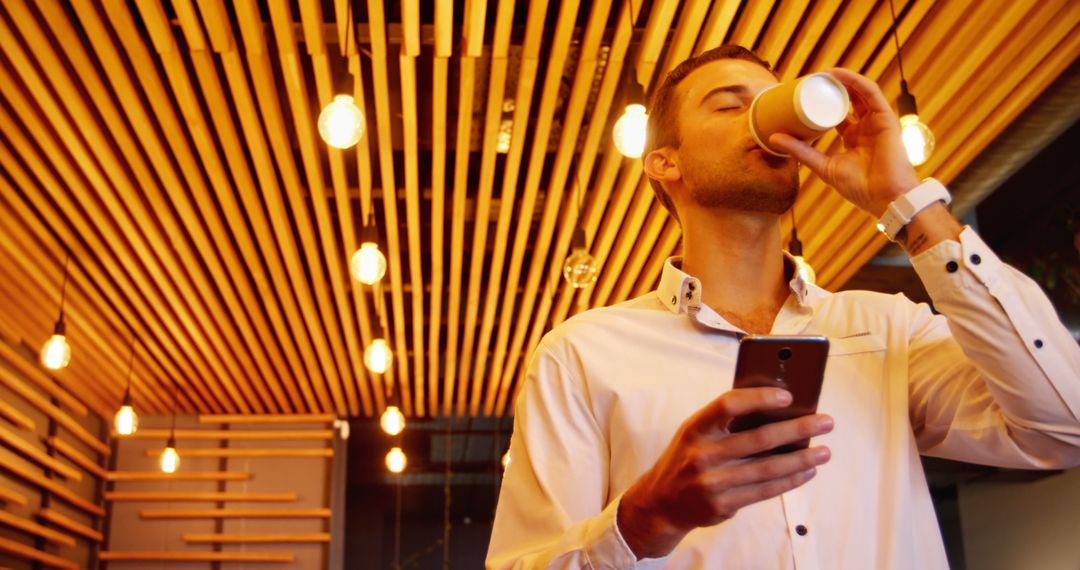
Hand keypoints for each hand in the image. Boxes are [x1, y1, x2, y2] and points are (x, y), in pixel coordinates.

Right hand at [617, 388, 833, 558]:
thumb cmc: (687, 458)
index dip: (759, 398)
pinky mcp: (723, 504)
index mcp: (695, 428)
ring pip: (768, 468)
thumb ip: (726, 423)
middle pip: (759, 439)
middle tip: (826, 422)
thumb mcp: (695, 434)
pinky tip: (807, 472)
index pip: (728, 405)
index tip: (788, 396)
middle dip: (798, 429)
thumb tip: (778, 411)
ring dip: (802, 459)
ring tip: (825, 451)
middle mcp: (702, 454)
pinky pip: (765, 491)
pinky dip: (790, 481)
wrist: (661, 501)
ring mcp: (712, 482)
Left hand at [768, 68, 919, 215]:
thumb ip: (800, 152)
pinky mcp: (886, 118)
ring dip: (841, 79)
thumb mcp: (823, 166)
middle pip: (848, 99)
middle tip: (810, 79)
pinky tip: (838, 74)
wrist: (885, 199)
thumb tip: (773, 138)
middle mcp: (866, 127)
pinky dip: (855, 81)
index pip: (836, 113)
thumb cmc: (859, 188)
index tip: (803, 94)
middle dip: (831, 88)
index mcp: (854, 138)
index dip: (822, 102)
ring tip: (821, 73)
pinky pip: (870, 92)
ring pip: (859, 92)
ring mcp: (876, 121)